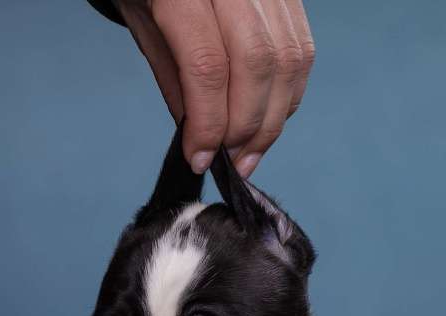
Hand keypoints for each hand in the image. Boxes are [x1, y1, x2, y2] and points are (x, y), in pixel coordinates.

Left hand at [117, 0, 314, 177]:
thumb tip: (202, 139)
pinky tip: (268, 120)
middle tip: (230, 160)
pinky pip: (301, 52)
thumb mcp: (144, 25)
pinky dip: (289, 96)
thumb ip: (175, 79)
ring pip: (288, 62)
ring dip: (272, 120)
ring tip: (249, 151)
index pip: (208, 66)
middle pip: (256, 66)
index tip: (200, 158)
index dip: (208, 123)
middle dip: (245, 126)